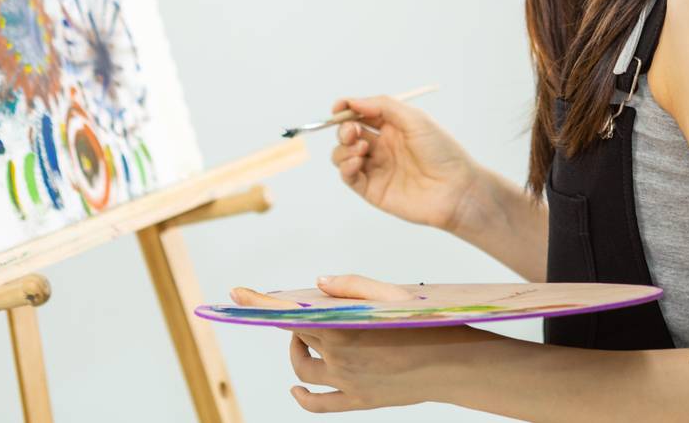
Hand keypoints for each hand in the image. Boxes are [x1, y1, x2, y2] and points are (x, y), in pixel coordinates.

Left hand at [229, 275, 498, 413]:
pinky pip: (318, 405)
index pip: (287, 313)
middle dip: (289, 322)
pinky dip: (301, 396)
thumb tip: (318, 283)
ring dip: (296, 354)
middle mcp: (338, 358)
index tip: (234, 294)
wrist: (454, 366)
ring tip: (303, 341)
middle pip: (294, 338)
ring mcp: (346, 384)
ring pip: (302, 372)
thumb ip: (352, 285)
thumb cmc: (425, 323)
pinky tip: (296, 388)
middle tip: (299, 311)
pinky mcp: (358, 402)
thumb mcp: (391, 294)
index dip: (257, 303)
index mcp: (342, 327)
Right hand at [330, 93, 477, 231]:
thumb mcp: (415, 119)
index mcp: (392, 127)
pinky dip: (345, 166)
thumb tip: (352, 102)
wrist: (456, 189)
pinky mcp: (373, 190)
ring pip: (342, 154)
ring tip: (362, 149)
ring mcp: (376, 168)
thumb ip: (383, 106)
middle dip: (344, 129)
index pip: (360, 114)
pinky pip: (348, 176)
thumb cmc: (442, 151)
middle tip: (354, 131)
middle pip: (348, 133)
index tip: (338, 108)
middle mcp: (381, 147)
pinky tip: (357, 161)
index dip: (346, 110)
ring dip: (343, 148)